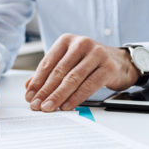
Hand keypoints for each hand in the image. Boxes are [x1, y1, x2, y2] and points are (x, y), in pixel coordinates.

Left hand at [25, 34, 139, 111]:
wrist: (120, 62)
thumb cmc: (89, 62)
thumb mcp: (68, 62)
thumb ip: (49, 72)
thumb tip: (29, 87)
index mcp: (67, 41)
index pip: (47, 63)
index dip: (37, 81)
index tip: (29, 96)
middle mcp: (81, 44)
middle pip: (59, 71)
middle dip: (45, 91)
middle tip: (36, 105)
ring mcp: (96, 54)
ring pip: (72, 79)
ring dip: (58, 96)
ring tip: (48, 107)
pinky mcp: (108, 67)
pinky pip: (88, 85)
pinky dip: (76, 97)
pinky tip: (66, 106)